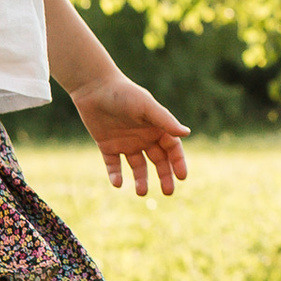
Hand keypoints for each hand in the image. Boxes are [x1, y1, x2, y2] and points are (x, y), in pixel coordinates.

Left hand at [71, 73, 190, 194]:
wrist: (93, 87)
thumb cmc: (123, 93)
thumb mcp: (146, 106)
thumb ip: (165, 120)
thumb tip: (187, 133)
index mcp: (156, 127)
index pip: (172, 148)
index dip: (178, 162)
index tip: (182, 177)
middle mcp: (143, 137)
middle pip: (158, 161)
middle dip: (164, 176)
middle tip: (168, 192)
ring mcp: (126, 143)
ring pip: (137, 167)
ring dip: (141, 180)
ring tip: (141, 192)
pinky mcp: (107, 146)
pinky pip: (113, 165)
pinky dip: (116, 175)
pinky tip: (118, 183)